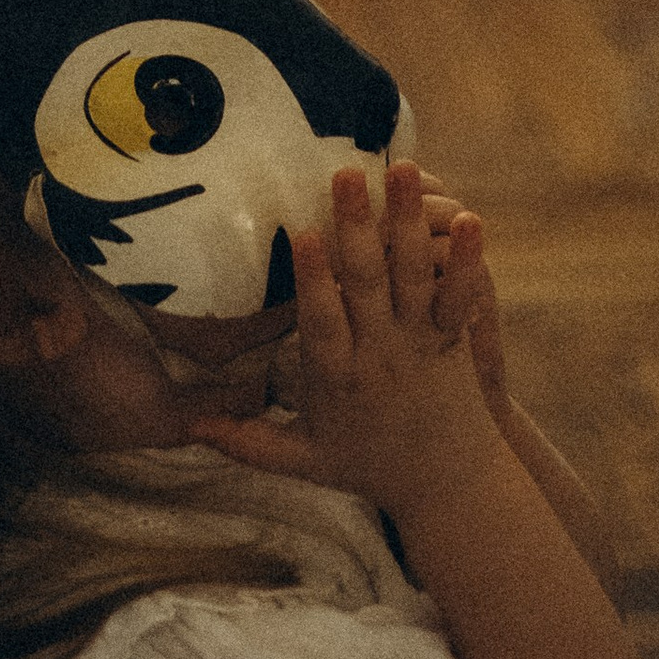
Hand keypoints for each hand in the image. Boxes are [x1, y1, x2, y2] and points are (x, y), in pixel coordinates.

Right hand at [195, 162, 497, 530]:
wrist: (450, 490)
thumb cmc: (369, 467)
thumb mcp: (305, 461)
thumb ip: (247, 441)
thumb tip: (188, 424)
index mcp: (339, 377)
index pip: (323, 322)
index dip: (313, 279)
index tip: (303, 233)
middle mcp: (380, 353)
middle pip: (369, 283)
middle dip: (358, 225)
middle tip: (347, 173)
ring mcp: (420, 342)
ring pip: (413, 275)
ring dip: (407, 219)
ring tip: (401, 168)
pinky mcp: (453, 338)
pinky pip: (460, 296)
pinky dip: (467, 259)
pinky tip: (470, 218)